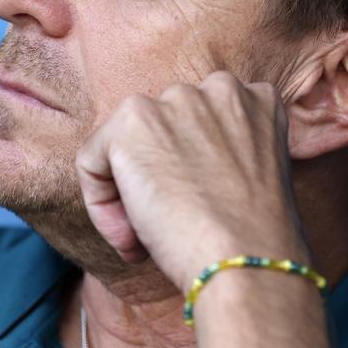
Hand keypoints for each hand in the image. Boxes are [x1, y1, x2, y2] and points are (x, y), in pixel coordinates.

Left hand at [75, 70, 310, 289]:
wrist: (248, 259)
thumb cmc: (256, 240)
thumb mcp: (254, 177)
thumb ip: (224, 153)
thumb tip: (170, 169)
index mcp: (255, 101)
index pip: (202, 124)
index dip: (192, 173)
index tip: (196, 211)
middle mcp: (217, 87)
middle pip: (161, 130)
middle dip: (158, 175)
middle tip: (171, 225)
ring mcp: (175, 100)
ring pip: (124, 144)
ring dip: (129, 191)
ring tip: (149, 235)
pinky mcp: (133, 122)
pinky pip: (91, 161)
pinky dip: (100, 205)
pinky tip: (131, 238)